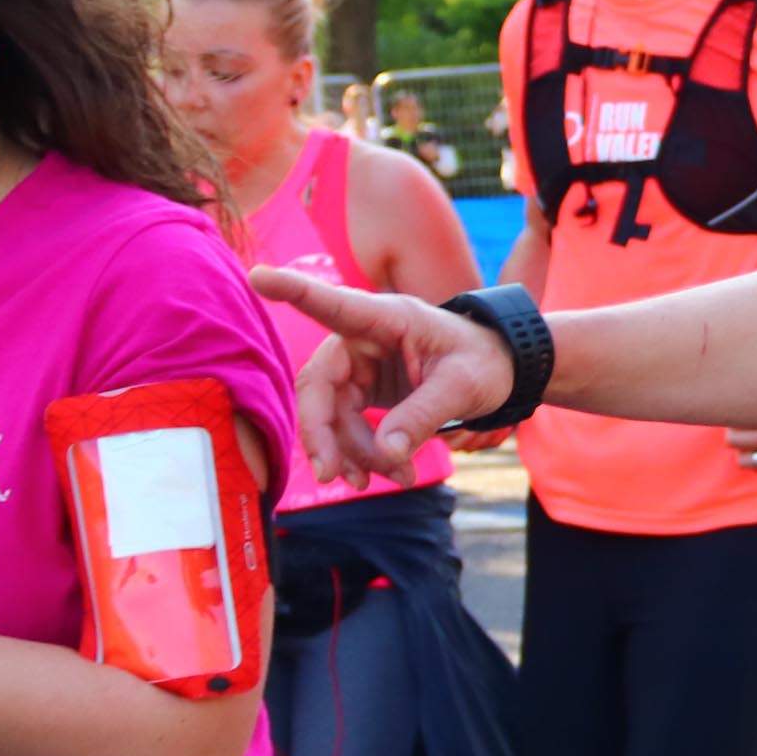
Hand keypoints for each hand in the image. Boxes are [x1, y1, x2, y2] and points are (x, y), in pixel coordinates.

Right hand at [258, 267, 515, 482]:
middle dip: (321, 434)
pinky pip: (347, 427)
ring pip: (332, 417)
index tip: (258, 276)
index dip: (293, 291)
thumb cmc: (483, 362)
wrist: (498, 370)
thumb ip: (423, 415)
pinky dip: (365, 455)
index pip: (333, 304)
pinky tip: (392, 473)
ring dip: (355, 454)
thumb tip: (385, 454)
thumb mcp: (464, 387)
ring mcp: (358, 366)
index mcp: (387, 318)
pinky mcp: (362, 390)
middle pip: (318, 386)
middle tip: (331, 477)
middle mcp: (361, 338)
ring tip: (401, 479)